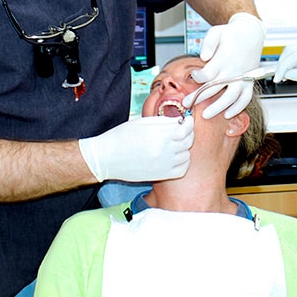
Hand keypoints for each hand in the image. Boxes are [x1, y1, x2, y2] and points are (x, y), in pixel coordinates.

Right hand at [78, 116, 193, 181]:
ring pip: (186, 155)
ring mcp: (162, 164)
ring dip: (184, 148)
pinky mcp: (160, 175)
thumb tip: (180, 121)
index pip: (185, 128)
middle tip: (181, 131)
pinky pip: (182, 169)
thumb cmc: (122, 136)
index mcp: (158, 133)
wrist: (107, 158)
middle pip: (188, 141)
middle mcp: (162, 149)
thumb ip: (163, 121)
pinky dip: (182, 163)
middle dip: (187, 134)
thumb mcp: (142, 122)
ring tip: (174, 144)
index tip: (187, 121)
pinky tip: (174, 157)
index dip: (189, 123)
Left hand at [184, 13, 264, 118]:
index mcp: (224, 59)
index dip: (198, 77)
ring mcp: (243, 78)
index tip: (194, 76)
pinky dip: (238, 108)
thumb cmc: (231, 34)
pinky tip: (228, 114)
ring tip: (206, 115)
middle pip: (215, 88)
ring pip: (230, 97)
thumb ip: (208, 43)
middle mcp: (234, 70)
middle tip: (187, 103)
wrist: (251, 34)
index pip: (208, 74)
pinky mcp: (249, 82)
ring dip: (218, 107)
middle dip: (199, 97)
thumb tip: (203, 57)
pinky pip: (245, 98)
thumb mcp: (217, 31)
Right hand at [273, 44, 296, 103]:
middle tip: (279, 78)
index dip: (283, 68)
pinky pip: (296, 53)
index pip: (294, 57)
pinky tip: (289, 72)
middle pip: (290, 50)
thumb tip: (288, 73)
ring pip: (291, 50)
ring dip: (284, 61)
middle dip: (281, 63)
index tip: (277, 79)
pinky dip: (289, 61)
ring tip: (283, 76)